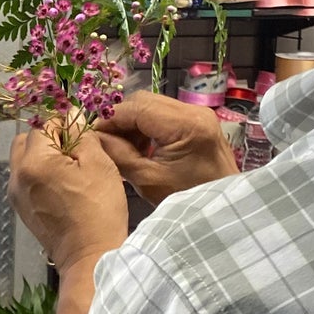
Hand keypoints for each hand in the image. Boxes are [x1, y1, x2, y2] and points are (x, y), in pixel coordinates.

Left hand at [8, 123, 128, 276]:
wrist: (89, 257)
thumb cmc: (99, 211)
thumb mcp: (98, 164)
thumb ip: (81, 134)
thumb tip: (72, 114)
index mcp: (34, 162)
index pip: (45, 125)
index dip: (66, 124)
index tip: (83, 134)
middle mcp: (17, 176)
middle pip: (27, 140)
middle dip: (50, 138)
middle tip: (76, 151)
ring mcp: (15, 194)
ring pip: (24, 159)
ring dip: (43, 155)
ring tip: (70, 169)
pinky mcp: (21, 208)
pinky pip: (25, 179)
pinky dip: (40, 174)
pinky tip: (63, 186)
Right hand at [93, 94, 237, 206]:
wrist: (222, 212)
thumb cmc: (186, 199)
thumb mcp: (146, 179)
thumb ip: (117, 153)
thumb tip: (94, 136)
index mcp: (186, 124)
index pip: (136, 108)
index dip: (110, 119)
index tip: (92, 135)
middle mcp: (195, 110)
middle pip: (144, 101)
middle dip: (120, 119)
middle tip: (105, 142)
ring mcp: (199, 114)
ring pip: (152, 105)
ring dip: (132, 122)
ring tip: (123, 147)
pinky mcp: (198, 121)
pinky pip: (163, 114)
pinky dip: (146, 126)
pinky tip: (140, 146)